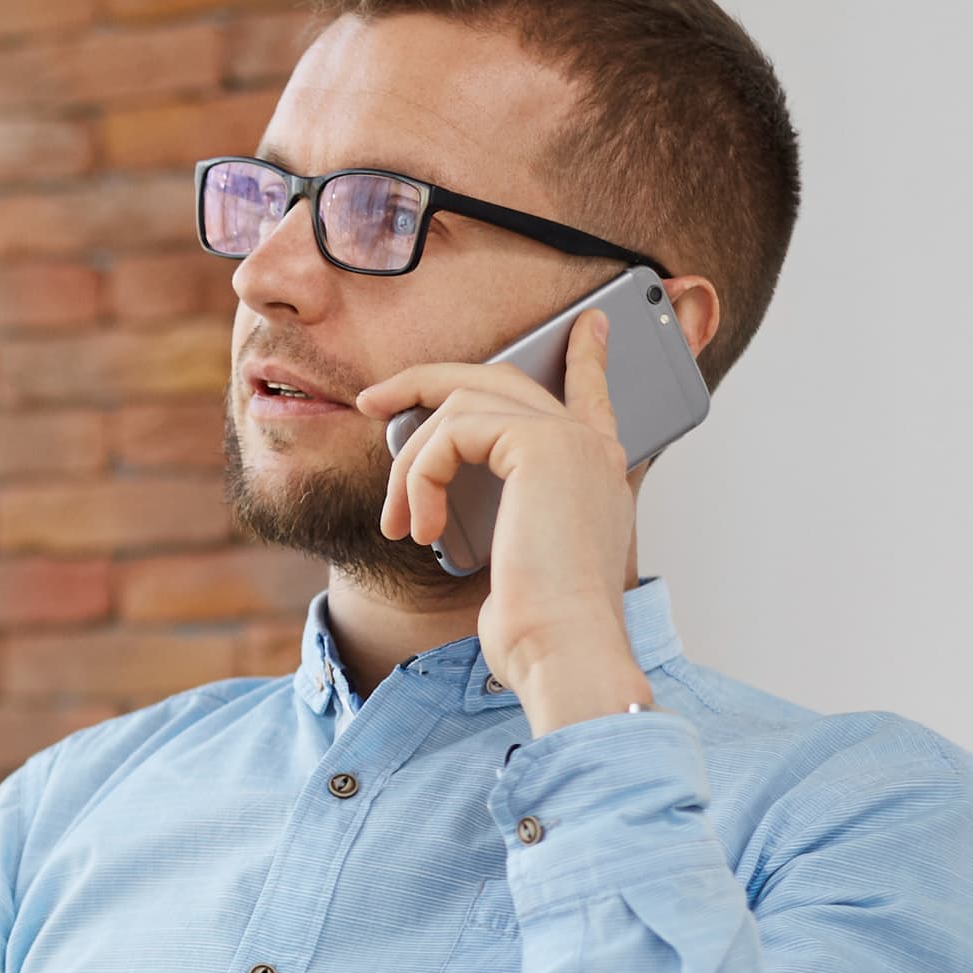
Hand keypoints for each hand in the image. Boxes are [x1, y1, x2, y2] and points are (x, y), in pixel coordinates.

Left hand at [359, 312, 652, 730]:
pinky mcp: (539, 442)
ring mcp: (569, 437)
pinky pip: (452, 431)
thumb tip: (446, 493)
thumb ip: (504, 510)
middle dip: (425, 383)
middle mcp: (592, 445)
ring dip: (409, 465)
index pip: (592, 394)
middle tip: (374, 401)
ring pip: (460, 405)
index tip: (585, 326)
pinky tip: (422, 529)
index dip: (586, 358)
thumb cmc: (540, 625)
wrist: (564, 647)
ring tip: (400, 522)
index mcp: (598, 470)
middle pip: (499, 379)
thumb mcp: (522, 558)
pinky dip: (419, 477)